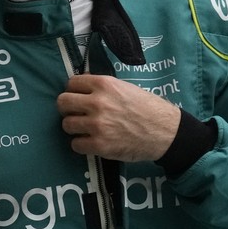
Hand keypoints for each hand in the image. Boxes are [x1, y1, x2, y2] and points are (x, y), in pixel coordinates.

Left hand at [57, 74, 179, 161]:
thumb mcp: (125, 87)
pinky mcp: (99, 145)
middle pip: (63, 102)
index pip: (72, 83)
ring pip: (66, 124)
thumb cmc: (147, 107)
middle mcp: (98, 102)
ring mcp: (97, 125)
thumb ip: (103, 87)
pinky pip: (75, 145)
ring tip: (85, 129)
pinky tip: (91, 142)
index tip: (78, 97)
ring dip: (74, 127)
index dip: (73, 90)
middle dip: (67, 108)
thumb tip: (83, 87)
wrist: (164, 131)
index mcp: (104, 84)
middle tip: (76, 113)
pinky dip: (82, 144)